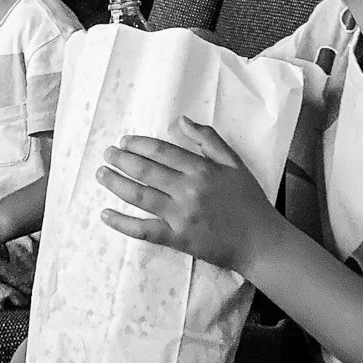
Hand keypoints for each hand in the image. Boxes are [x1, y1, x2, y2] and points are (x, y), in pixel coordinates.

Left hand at [96, 116, 282, 274]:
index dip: (139, 144)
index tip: (124, 141)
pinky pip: (144, 230)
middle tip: (106, 153)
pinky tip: (105, 214)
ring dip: (116, 184)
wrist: (260, 242)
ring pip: (140, 196)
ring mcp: (180, 216)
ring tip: (101, 174)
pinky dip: (122, 223)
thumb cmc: (249, 201)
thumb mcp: (235, 164)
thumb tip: (182, 120)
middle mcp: (188, 190)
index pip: (162, 152)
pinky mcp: (177, 239)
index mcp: (202, 170)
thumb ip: (209, 140)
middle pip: (146, 171)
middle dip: (121, 160)